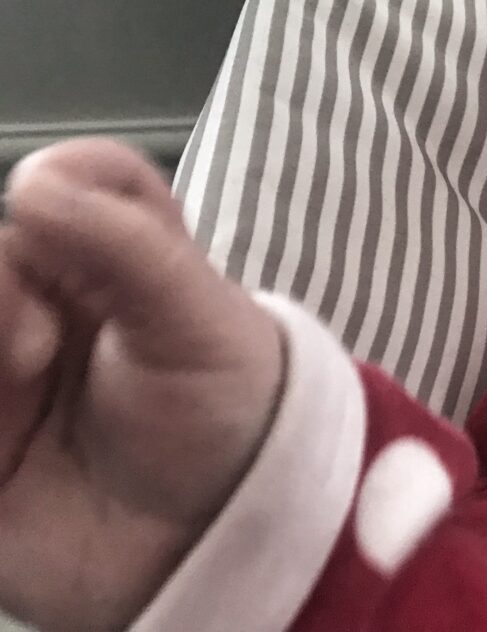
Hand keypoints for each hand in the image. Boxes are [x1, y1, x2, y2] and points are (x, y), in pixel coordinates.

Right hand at [0, 140, 283, 631]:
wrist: (219, 539)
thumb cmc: (232, 414)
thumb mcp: (199, 320)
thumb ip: (129, 246)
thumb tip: (38, 181)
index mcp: (112, 258)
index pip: (67, 181)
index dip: (54, 178)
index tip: (40, 194)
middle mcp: (43, 305)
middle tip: (36, 348)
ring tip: (20, 380)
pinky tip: (1, 437)